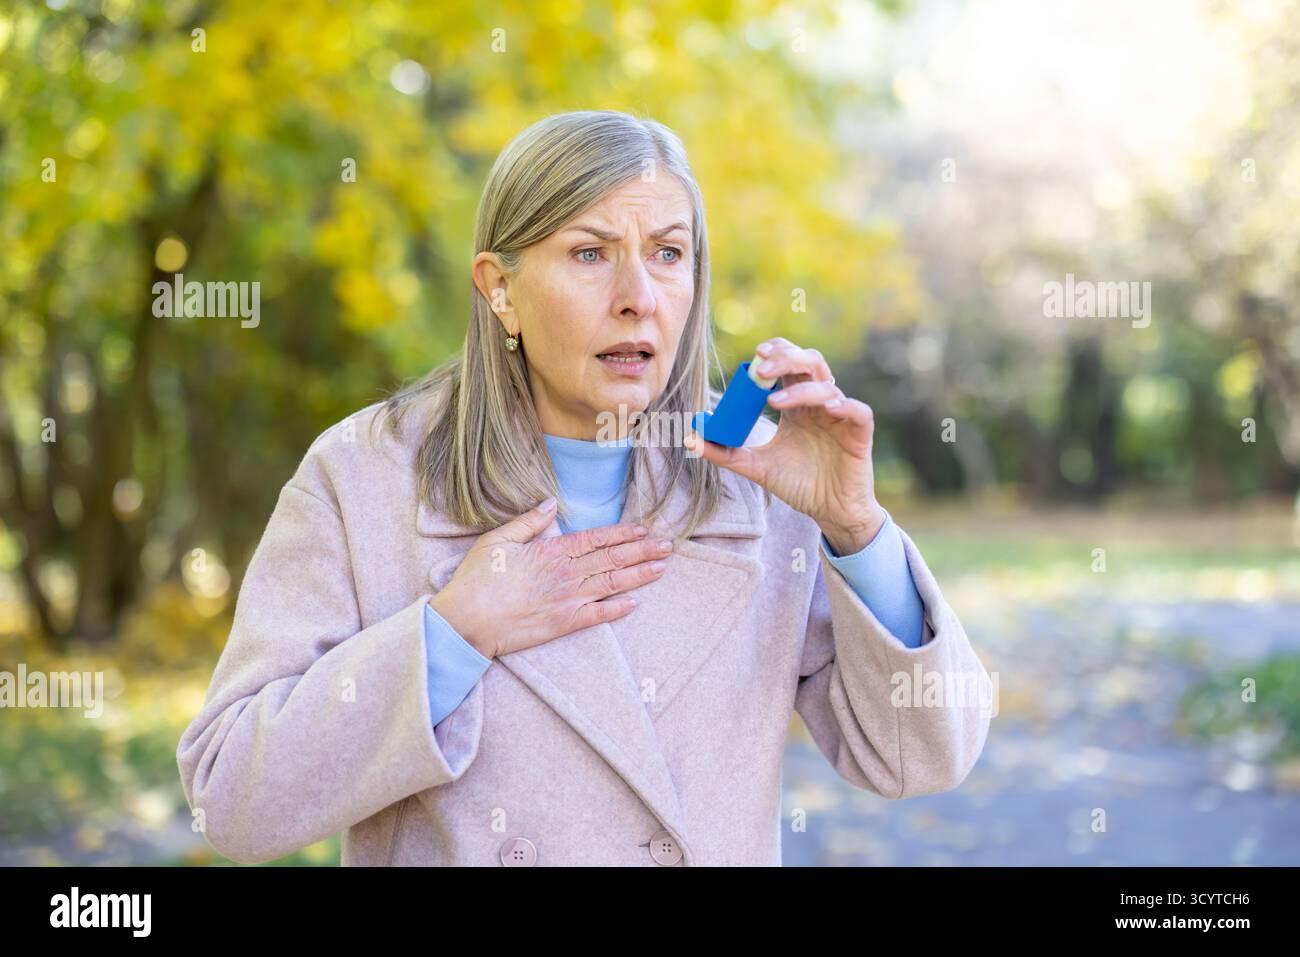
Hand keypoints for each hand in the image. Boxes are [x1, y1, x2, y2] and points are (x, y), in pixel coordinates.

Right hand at [427, 498, 673, 658]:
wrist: (467, 621)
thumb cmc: (478, 579)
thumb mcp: (498, 539)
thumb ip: (528, 521)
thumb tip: (550, 502)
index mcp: (552, 551)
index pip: (597, 539)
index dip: (623, 534)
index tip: (643, 530)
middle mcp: (567, 574)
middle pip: (613, 559)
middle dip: (643, 552)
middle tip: (668, 547)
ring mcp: (568, 600)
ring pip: (612, 584)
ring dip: (639, 575)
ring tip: (662, 569)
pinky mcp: (564, 624)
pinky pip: (598, 616)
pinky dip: (618, 609)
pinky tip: (636, 604)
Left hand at [685, 336, 885, 555]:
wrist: (829, 512)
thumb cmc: (799, 484)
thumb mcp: (757, 467)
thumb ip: (726, 452)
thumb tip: (690, 438)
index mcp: (797, 404)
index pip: (789, 365)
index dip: (776, 354)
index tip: (755, 356)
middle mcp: (819, 404)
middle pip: (810, 363)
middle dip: (787, 359)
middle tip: (762, 369)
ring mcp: (840, 417)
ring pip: (828, 386)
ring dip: (801, 389)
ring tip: (775, 402)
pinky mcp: (859, 434)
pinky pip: (859, 412)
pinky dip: (845, 405)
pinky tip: (829, 408)